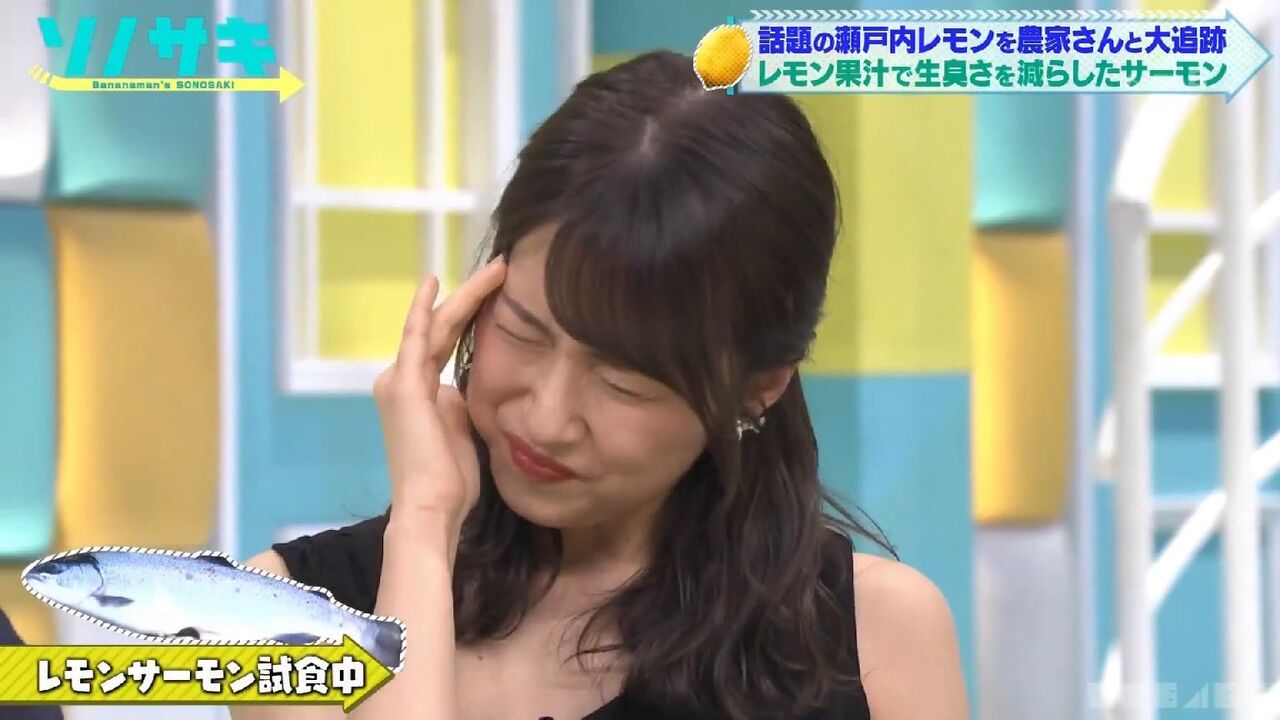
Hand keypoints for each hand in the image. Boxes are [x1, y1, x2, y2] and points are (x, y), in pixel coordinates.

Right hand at [373, 257, 506, 548]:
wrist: (433, 507)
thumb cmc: (453, 483)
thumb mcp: (465, 433)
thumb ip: (465, 406)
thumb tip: (474, 390)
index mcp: (418, 395)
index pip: (446, 345)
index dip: (471, 318)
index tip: (501, 295)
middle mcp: (401, 381)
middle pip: (441, 328)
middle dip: (471, 298)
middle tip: (501, 269)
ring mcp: (400, 380)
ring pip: (437, 325)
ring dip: (467, 296)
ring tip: (497, 270)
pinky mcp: (405, 383)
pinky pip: (420, 335)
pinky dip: (430, 308)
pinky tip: (439, 283)